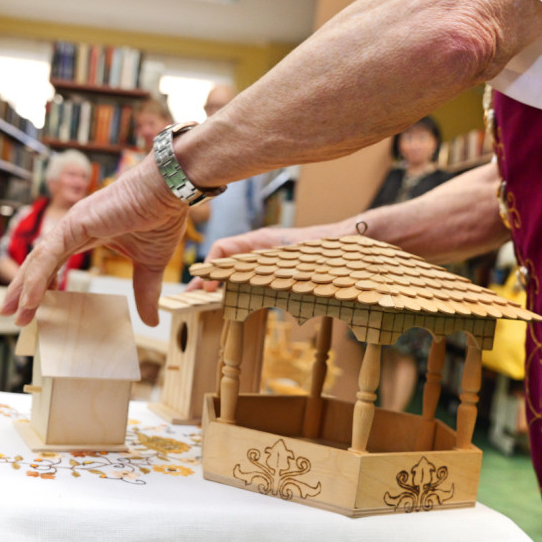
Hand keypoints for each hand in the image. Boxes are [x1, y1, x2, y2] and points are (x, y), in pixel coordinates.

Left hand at [1, 158, 188, 326]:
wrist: (170, 191)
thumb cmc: (162, 216)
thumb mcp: (150, 264)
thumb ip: (144, 291)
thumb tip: (151, 321)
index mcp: (89, 234)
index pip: (57, 263)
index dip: (44, 285)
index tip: (34, 308)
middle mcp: (75, 228)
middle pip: (41, 263)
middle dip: (23, 288)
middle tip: (10, 314)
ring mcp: (73, 224)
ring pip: (39, 260)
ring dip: (23, 287)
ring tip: (11, 313)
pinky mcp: (75, 223)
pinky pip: (49, 255)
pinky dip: (36, 278)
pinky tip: (28, 300)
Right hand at [186, 224, 342, 291]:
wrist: (351, 239)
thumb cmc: (329, 243)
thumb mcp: (299, 254)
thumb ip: (271, 260)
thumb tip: (246, 269)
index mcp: (261, 240)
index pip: (223, 249)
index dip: (210, 269)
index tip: (205, 289)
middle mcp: (261, 248)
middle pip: (224, 261)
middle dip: (206, 280)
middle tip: (189, 300)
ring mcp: (267, 259)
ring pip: (234, 270)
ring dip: (218, 285)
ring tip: (203, 303)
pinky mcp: (276, 269)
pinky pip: (248, 277)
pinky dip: (235, 288)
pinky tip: (231, 301)